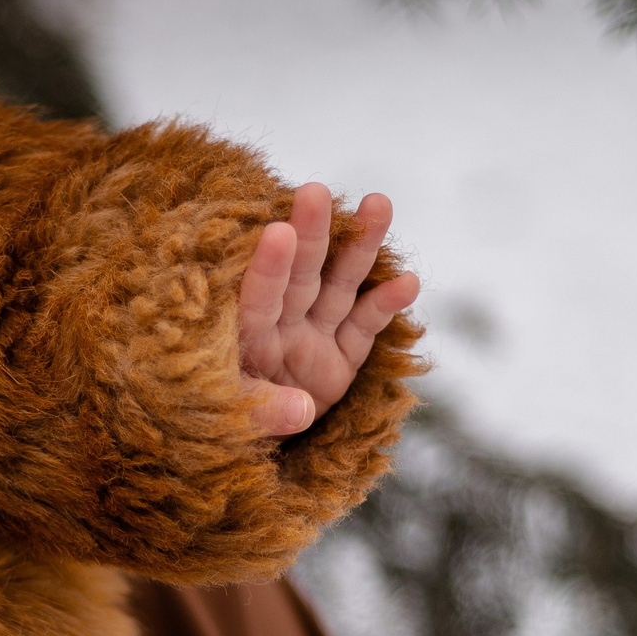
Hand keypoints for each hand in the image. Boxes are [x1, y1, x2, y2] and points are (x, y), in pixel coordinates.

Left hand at [238, 182, 418, 436]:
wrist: (253, 445)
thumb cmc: (228, 425)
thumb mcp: (237, 423)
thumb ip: (265, 413)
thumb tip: (301, 410)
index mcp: (246, 339)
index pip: (258, 299)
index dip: (267, 269)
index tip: (278, 232)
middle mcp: (281, 326)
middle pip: (300, 276)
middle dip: (312, 234)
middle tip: (317, 190)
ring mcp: (314, 336)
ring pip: (338, 286)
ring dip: (359, 248)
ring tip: (379, 203)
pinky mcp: (341, 357)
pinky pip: (365, 325)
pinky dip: (386, 304)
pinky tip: (408, 280)